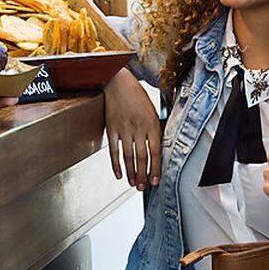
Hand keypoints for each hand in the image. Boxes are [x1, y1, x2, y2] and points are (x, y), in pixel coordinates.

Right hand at [104, 69, 160, 190]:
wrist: (118, 82)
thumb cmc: (137, 95)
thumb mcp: (152, 111)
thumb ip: (154, 130)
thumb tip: (156, 150)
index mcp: (152, 124)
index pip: (156, 152)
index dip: (155, 169)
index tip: (155, 181)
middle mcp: (138, 128)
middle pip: (142, 158)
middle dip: (143, 175)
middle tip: (143, 187)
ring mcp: (124, 129)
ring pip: (128, 157)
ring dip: (131, 173)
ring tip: (133, 184)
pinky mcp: (112, 129)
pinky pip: (114, 151)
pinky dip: (116, 164)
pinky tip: (119, 174)